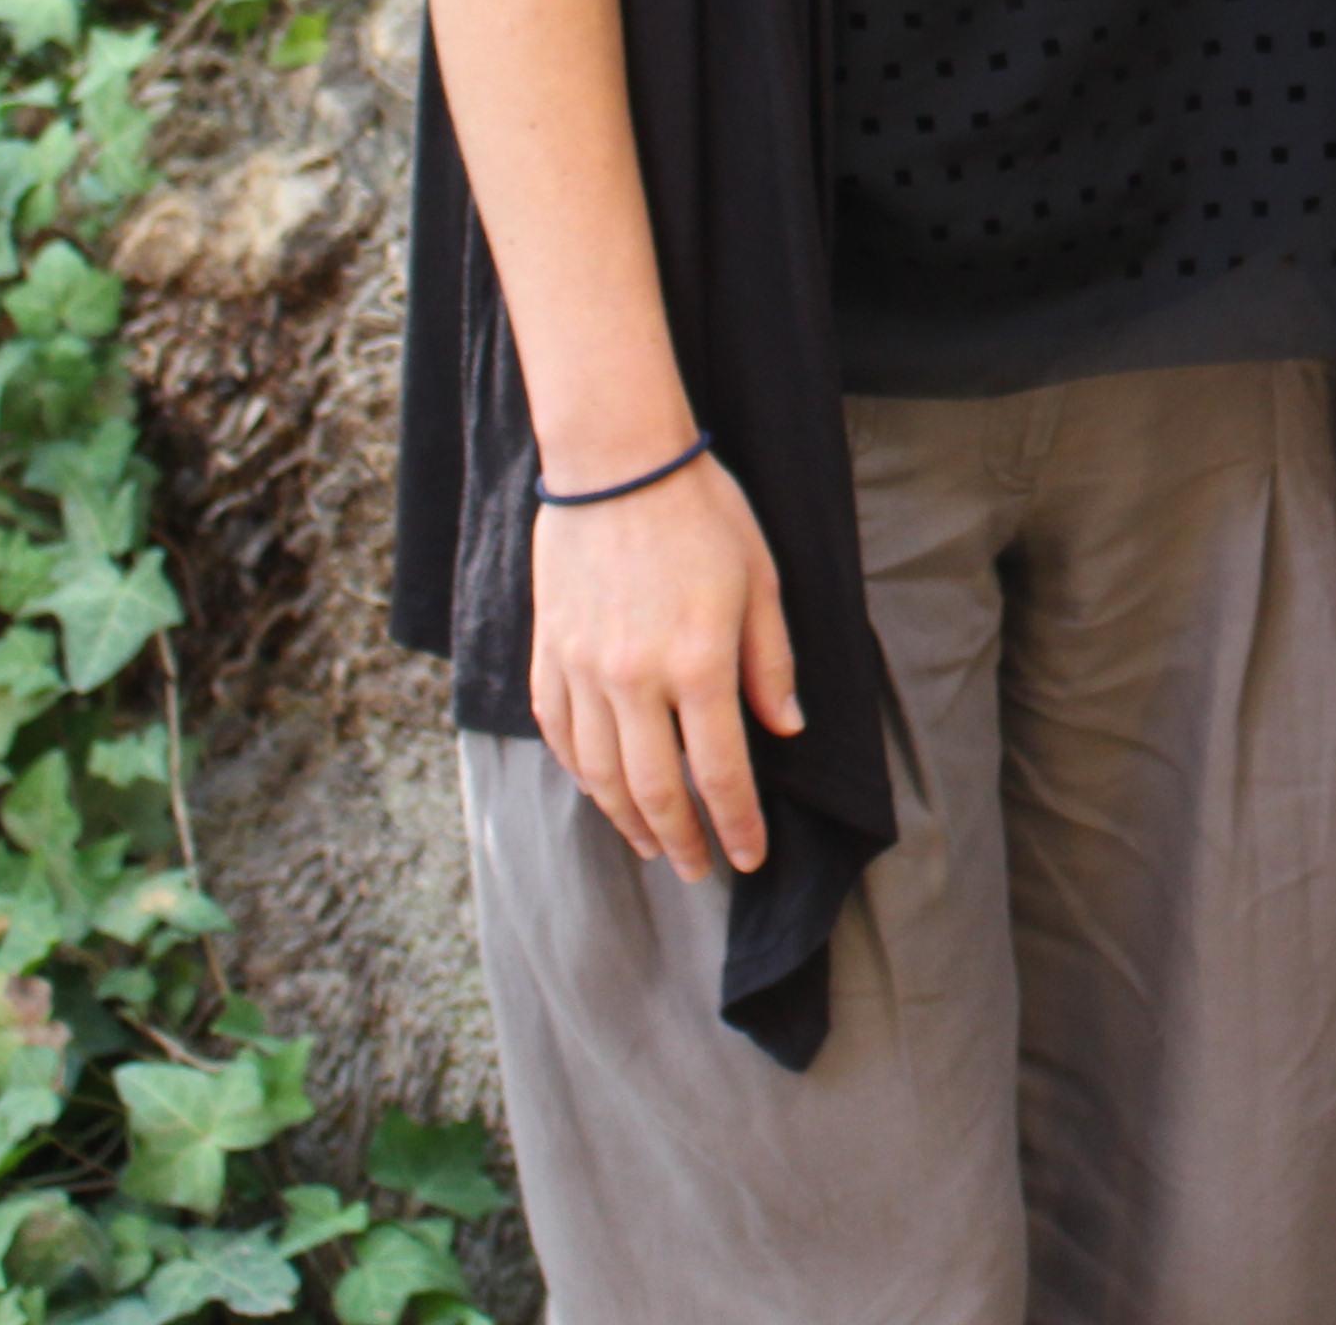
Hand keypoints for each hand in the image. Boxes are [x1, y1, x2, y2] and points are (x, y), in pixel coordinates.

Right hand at [529, 451, 803, 885]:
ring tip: (654, 844)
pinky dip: (582, 773)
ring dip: (628, 819)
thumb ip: (771, 662)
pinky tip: (603, 790)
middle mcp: (634, 677)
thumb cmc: (704, 514)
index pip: (722, 771)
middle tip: (698, 870)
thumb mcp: (761, 581)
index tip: (749, 857)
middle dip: (682, 840)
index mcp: (698, 661)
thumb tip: (786, 730)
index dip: (736, 824)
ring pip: (601, 773)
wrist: (617, 464)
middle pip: (656, 789)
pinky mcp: (549, 654)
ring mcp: (583, 669)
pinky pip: (559, 734)